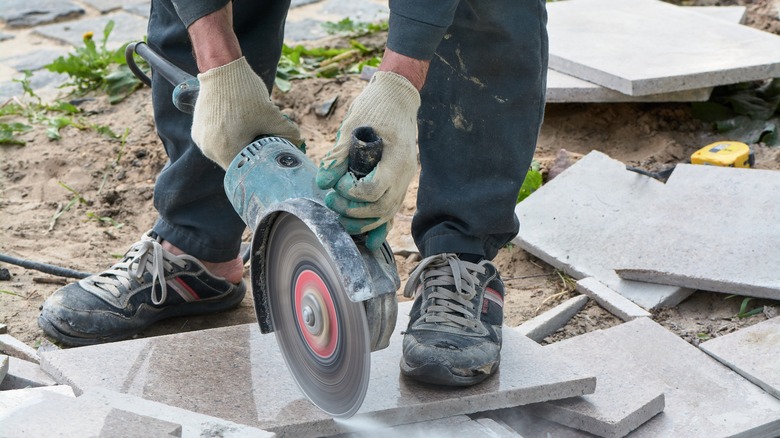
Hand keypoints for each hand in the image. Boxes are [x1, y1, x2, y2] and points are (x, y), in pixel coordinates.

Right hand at [191, 57, 303, 168]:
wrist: (222, 70)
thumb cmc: (246, 94)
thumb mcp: (271, 115)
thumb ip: (288, 133)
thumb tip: (299, 143)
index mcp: (226, 151)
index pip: (247, 170)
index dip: (260, 166)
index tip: (270, 158)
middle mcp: (210, 150)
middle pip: (236, 163)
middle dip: (251, 155)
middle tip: (264, 144)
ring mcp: (202, 141)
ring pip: (225, 153)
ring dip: (239, 147)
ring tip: (251, 133)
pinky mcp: (198, 131)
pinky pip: (216, 144)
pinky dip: (228, 140)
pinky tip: (238, 127)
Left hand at [316, 71, 420, 248]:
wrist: (398, 96)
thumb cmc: (376, 106)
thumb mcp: (353, 126)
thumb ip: (338, 157)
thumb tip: (323, 183)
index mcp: (396, 157)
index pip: (375, 190)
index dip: (352, 193)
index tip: (338, 183)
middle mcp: (405, 173)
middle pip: (381, 208)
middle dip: (353, 211)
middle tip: (332, 200)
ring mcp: (404, 179)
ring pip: (386, 213)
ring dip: (362, 221)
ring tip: (339, 213)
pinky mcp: (399, 181)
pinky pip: (390, 209)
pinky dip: (378, 225)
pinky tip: (367, 240)